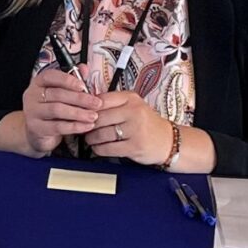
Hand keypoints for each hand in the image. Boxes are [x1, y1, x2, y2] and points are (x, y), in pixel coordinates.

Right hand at [7, 67, 89, 156]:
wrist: (37, 131)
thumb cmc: (51, 108)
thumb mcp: (61, 93)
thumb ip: (72, 80)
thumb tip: (84, 68)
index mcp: (39, 83)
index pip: (50, 76)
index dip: (67, 80)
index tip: (83, 86)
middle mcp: (32, 95)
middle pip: (57, 94)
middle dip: (80, 99)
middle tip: (97, 103)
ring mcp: (32, 112)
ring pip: (57, 110)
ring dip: (78, 113)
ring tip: (93, 116)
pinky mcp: (36, 128)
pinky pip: (57, 126)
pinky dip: (74, 126)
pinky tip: (86, 126)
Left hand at [57, 85, 177, 165]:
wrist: (167, 141)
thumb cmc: (144, 123)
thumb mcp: (132, 106)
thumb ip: (112, 104)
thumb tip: (84, 105)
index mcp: (130, 98)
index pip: (100, 99)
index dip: (87, 108)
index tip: (81, 113)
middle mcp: (133, 111)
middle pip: (98, 117)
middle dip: (87, 125)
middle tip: (83, 128)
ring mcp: (135, 129)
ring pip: (101, 134)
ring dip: (91, 138)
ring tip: (90, 139)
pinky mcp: (134, 146)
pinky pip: (107, 148)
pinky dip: (99, 149)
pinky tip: (99, 148)